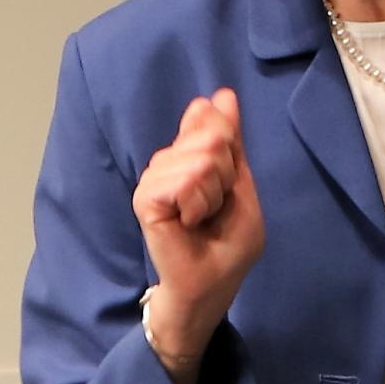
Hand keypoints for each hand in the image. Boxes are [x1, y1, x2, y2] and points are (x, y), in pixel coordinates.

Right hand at [132, 89, 263, 359]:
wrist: (206, 289)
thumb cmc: (226, 248)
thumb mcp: (239, 187)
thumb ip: (230, 142)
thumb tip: (220, 94)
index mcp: (190, 155)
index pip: (211, 121)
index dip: (230, 150)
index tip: (228, 187)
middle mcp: (168, 162)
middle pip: (211, 138)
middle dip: (225, 177)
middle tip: (215, 209)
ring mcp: (154, 179)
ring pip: (199, 160)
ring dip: (213, 195)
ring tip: (202, 219)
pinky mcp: (145, 198)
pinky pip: (181, 181)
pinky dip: (197, 204)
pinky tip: (189, 222)